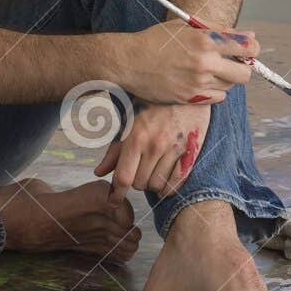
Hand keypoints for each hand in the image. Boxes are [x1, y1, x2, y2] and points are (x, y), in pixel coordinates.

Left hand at [95, 103, 210, 204]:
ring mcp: (174, 150)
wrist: (186, 89)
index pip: (123, 178)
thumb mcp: (129, 121)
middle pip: (139, 184)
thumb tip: (99, 172)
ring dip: (151, 183)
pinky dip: (168, 187)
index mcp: (136, 137)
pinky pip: (177, 182)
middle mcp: (155, 145)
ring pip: (157, 185)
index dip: (116, 194)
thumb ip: (115, 149)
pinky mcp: (191, 152)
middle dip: (135, 181)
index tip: (113, 202)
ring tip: (152, 171)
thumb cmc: (153, 103)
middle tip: (138, 169)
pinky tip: (165, 181)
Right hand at [114, 20, 257, 104]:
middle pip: (245, 73)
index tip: (249, 49)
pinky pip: (218, 98)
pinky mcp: (190, 98)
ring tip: (211, 69)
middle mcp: (204, 63)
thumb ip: (217, 29)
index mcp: (205, 40)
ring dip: (226, 78)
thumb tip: (247, 36)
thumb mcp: (185, 25)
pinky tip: (204, 81)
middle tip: (235, 62)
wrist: (130, 61)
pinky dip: (216, 91)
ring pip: (230, 85)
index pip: (247, 47)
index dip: (253, 48)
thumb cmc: (157, 40)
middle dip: (244, 67)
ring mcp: (198, 83)